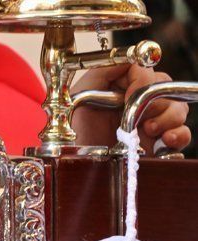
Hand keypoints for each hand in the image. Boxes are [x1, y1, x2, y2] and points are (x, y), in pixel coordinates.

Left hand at [71, 64, 190, 153]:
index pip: (144, 69)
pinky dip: (180, 134)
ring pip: (178, 107)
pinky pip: (182, 133)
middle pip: (165, 86)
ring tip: (149, 130)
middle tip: (140, 117)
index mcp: (119, 87)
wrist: (78, 167)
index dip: (142, 80)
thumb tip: (133, 58)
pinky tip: (166, 140)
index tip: (129, 98)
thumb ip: (103, 71)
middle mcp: (136, 102)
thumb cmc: (73, 134)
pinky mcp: (156, 144)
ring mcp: (148, 122)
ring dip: (170, 117)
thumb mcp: (79, 96)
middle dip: (157, 100)